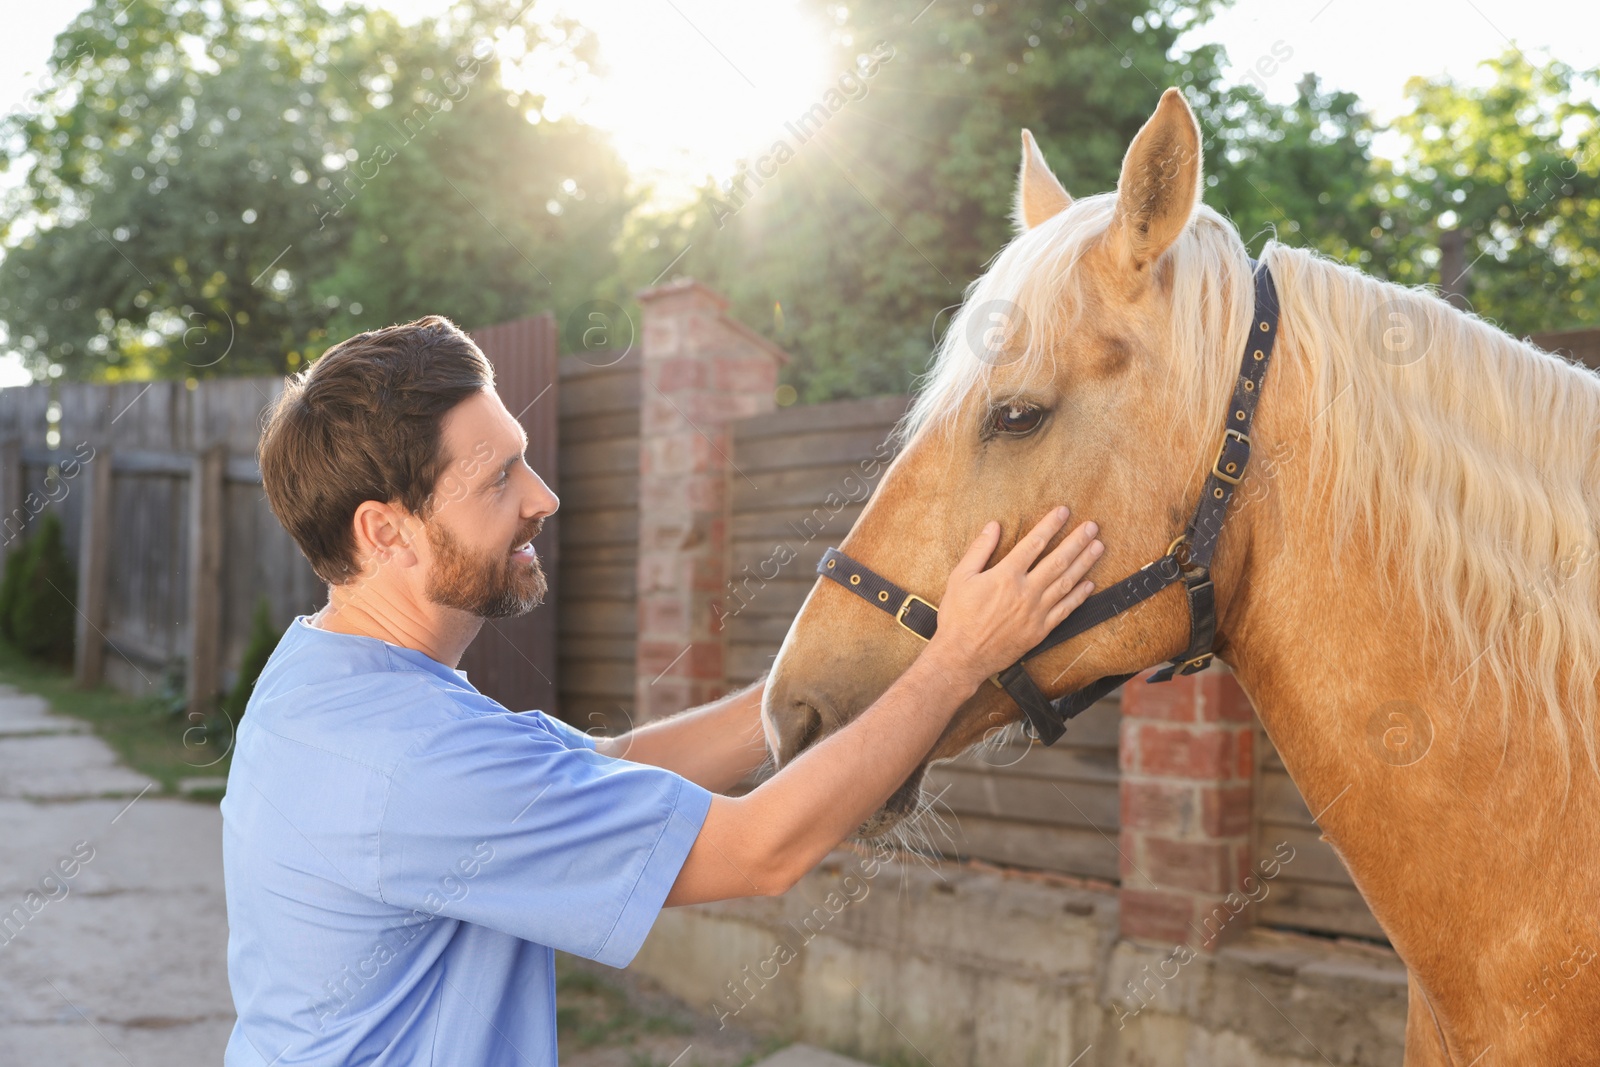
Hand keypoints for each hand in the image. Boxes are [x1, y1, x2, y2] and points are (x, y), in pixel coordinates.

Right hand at [923, 507, 1102, 689]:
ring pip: (1066, 582)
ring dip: (1085, 563)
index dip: (1050, 525)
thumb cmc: (957, 617)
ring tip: (1098, 547)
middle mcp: (1025, 591)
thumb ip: (979, 550)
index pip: (1034, 543)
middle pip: (1058, 560)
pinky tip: (1089, 584)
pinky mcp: (1040, 630)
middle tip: (1092, 526)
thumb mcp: (959, 578)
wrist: (962, 657)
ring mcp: (1036, 612)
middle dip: (1077, 541)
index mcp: (1005, 575)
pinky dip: (1079, 596)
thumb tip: (993, 526)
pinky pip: (1065, 609)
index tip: (1063, 511)